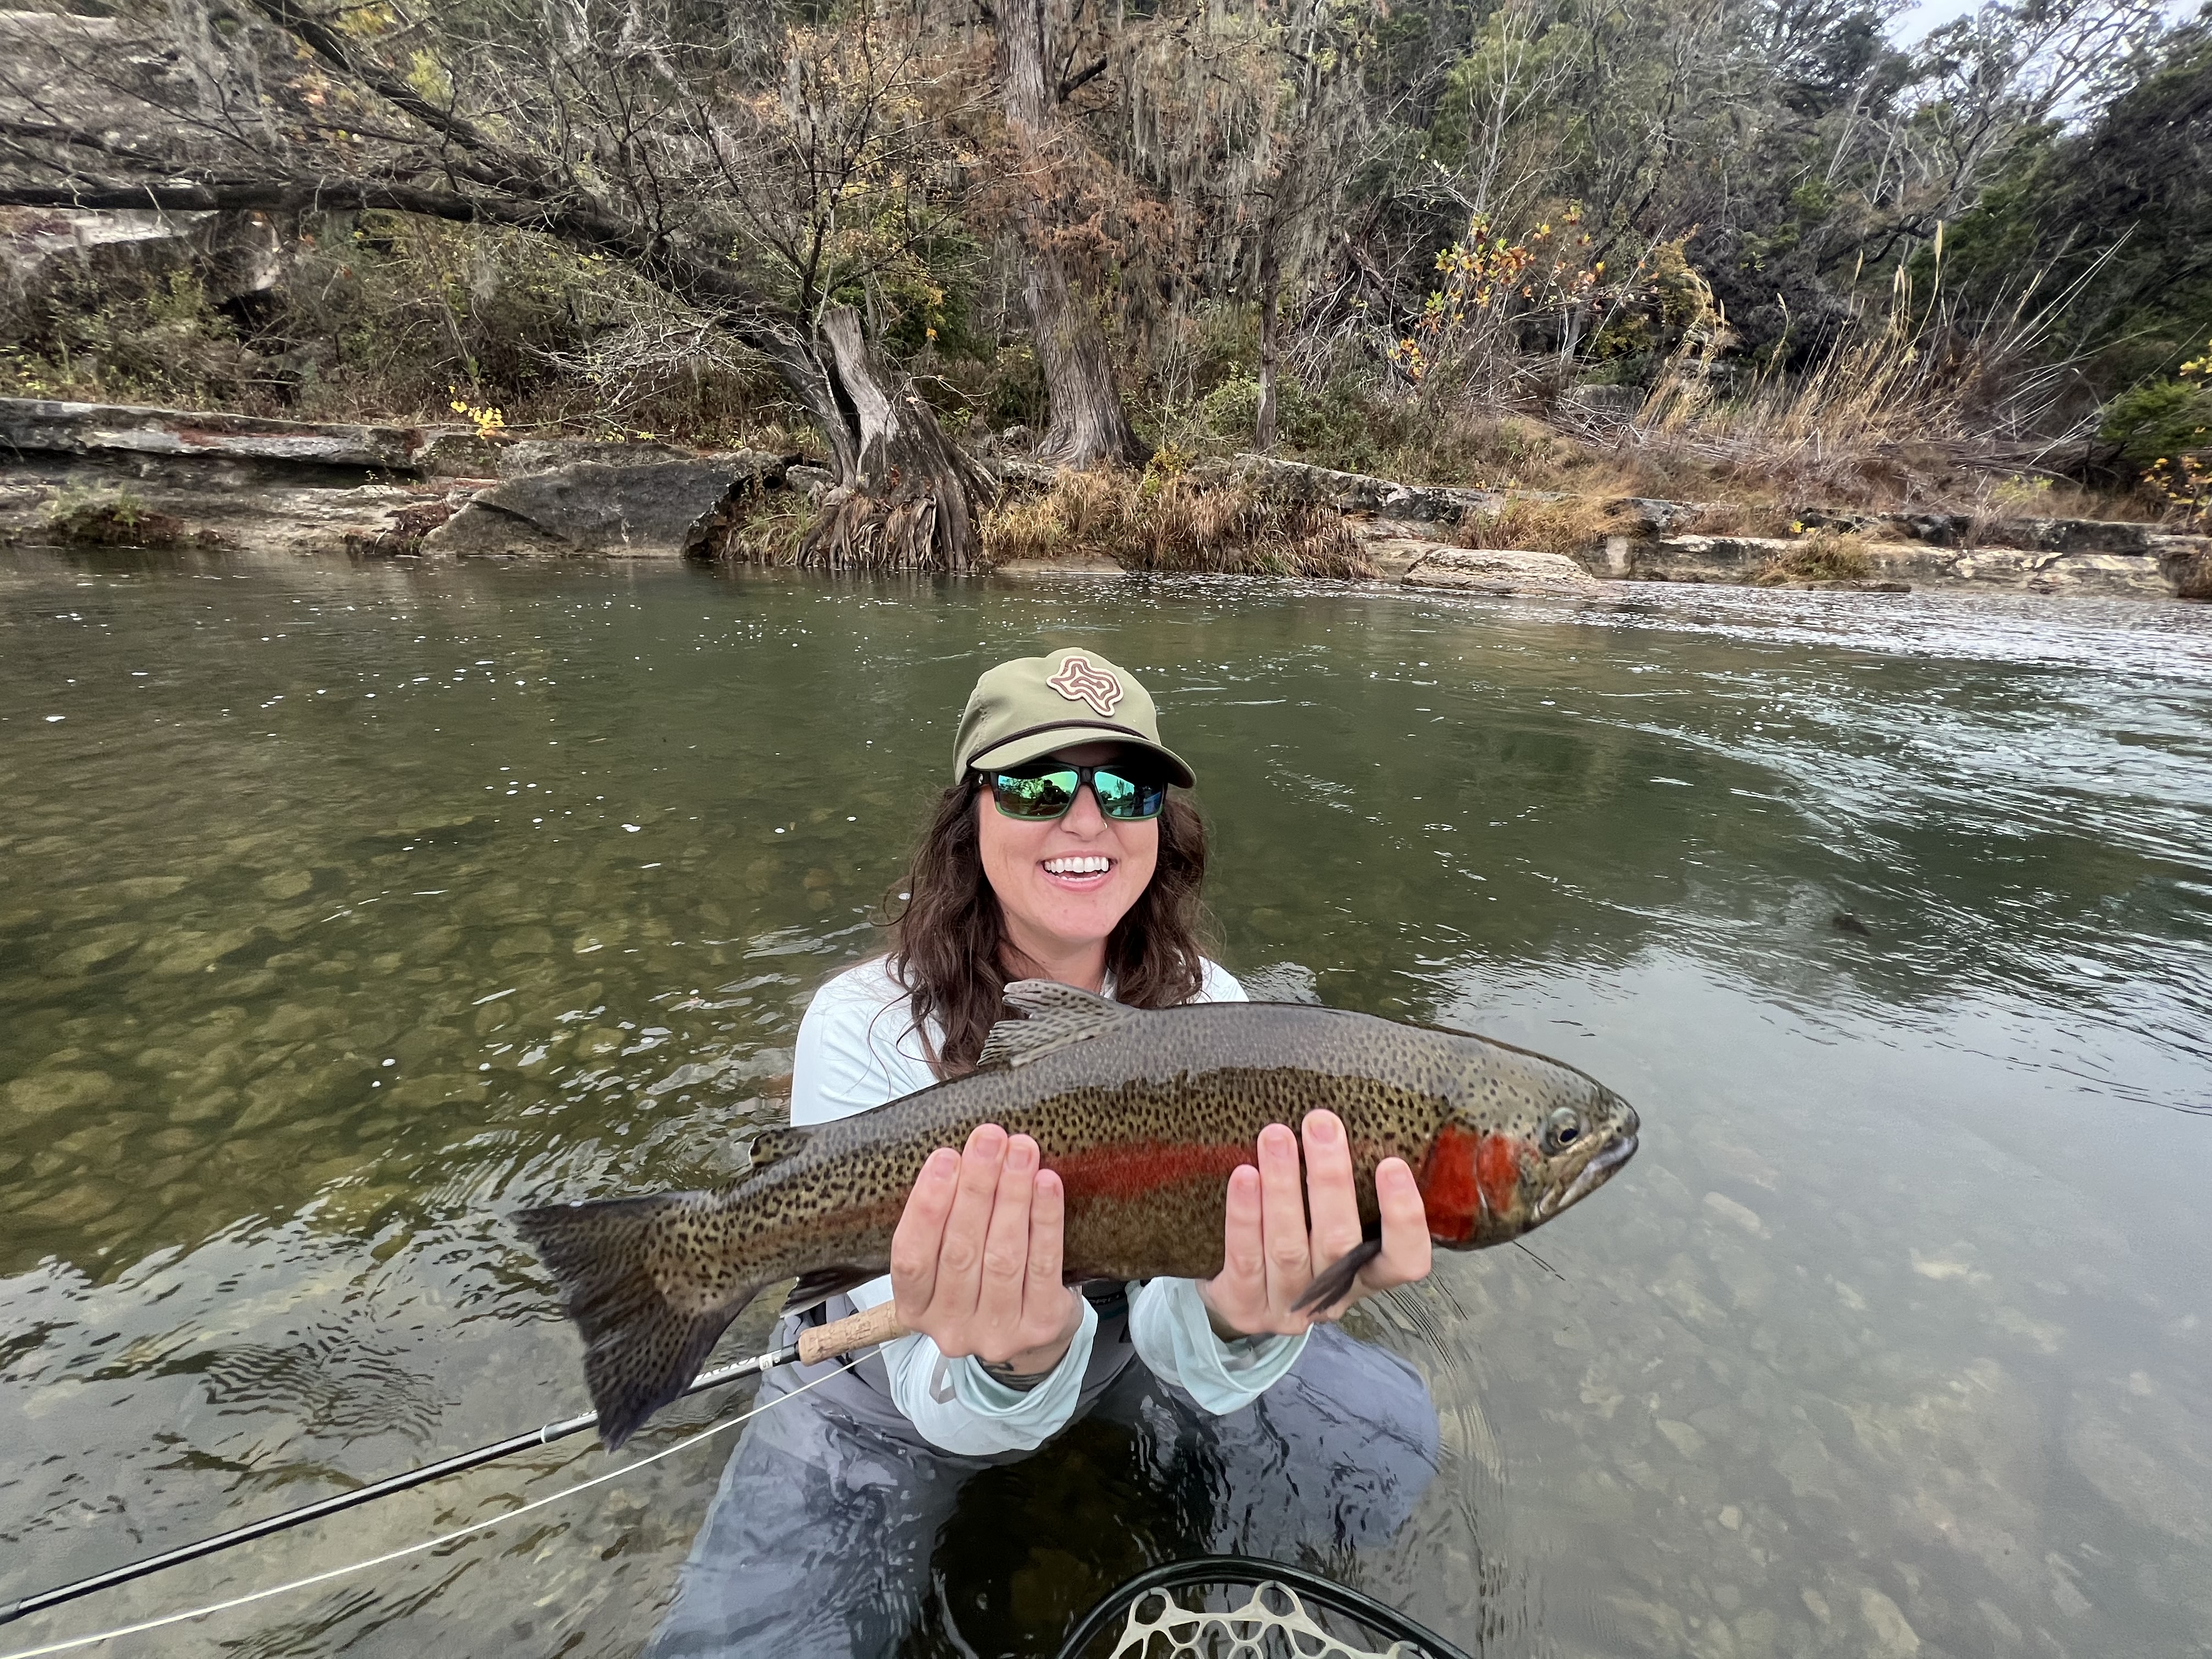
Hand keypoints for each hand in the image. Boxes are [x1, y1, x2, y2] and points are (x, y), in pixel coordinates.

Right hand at [891, 1123, 1083, 1374]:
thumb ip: (944, 1219)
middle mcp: (950, 1327)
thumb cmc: (982, 1278)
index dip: (927, 1206)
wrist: (1032, 1330)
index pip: (911, 1257)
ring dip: (1012, 1195)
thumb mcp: (946, 1259)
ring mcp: (996, 1332)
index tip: (945, 1157)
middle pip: (960, 1250)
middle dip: (976, 1186)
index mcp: (914, 1307)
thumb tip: (961, 1152)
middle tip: (989, 1138)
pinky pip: (1043, 1265)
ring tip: (1021, 1151)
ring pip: (1002, 1255)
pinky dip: (1045, 1219)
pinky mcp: (1040, 1325)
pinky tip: (1046, 1184)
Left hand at [1198, 1109, 1431, 1337]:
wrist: (1235, 1294)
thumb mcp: (1326, 1224)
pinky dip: (1245, 1215)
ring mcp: (1288, 1306)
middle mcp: (1332, 1296)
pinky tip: (1244, 1176)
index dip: (1405, 1218)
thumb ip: (1337, 1190)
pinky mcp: (1244, 1306)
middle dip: (1331, 1180)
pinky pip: (1245, 1258)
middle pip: (1339, 1243)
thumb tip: (1336, 1121)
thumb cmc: (1293, 1240)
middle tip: (1321, 1125)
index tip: (1392, 1164)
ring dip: (1283, 1188)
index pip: (1405, 1259)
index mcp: (1366, 1275)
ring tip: (1276, 1137)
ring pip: (1289, 1247)